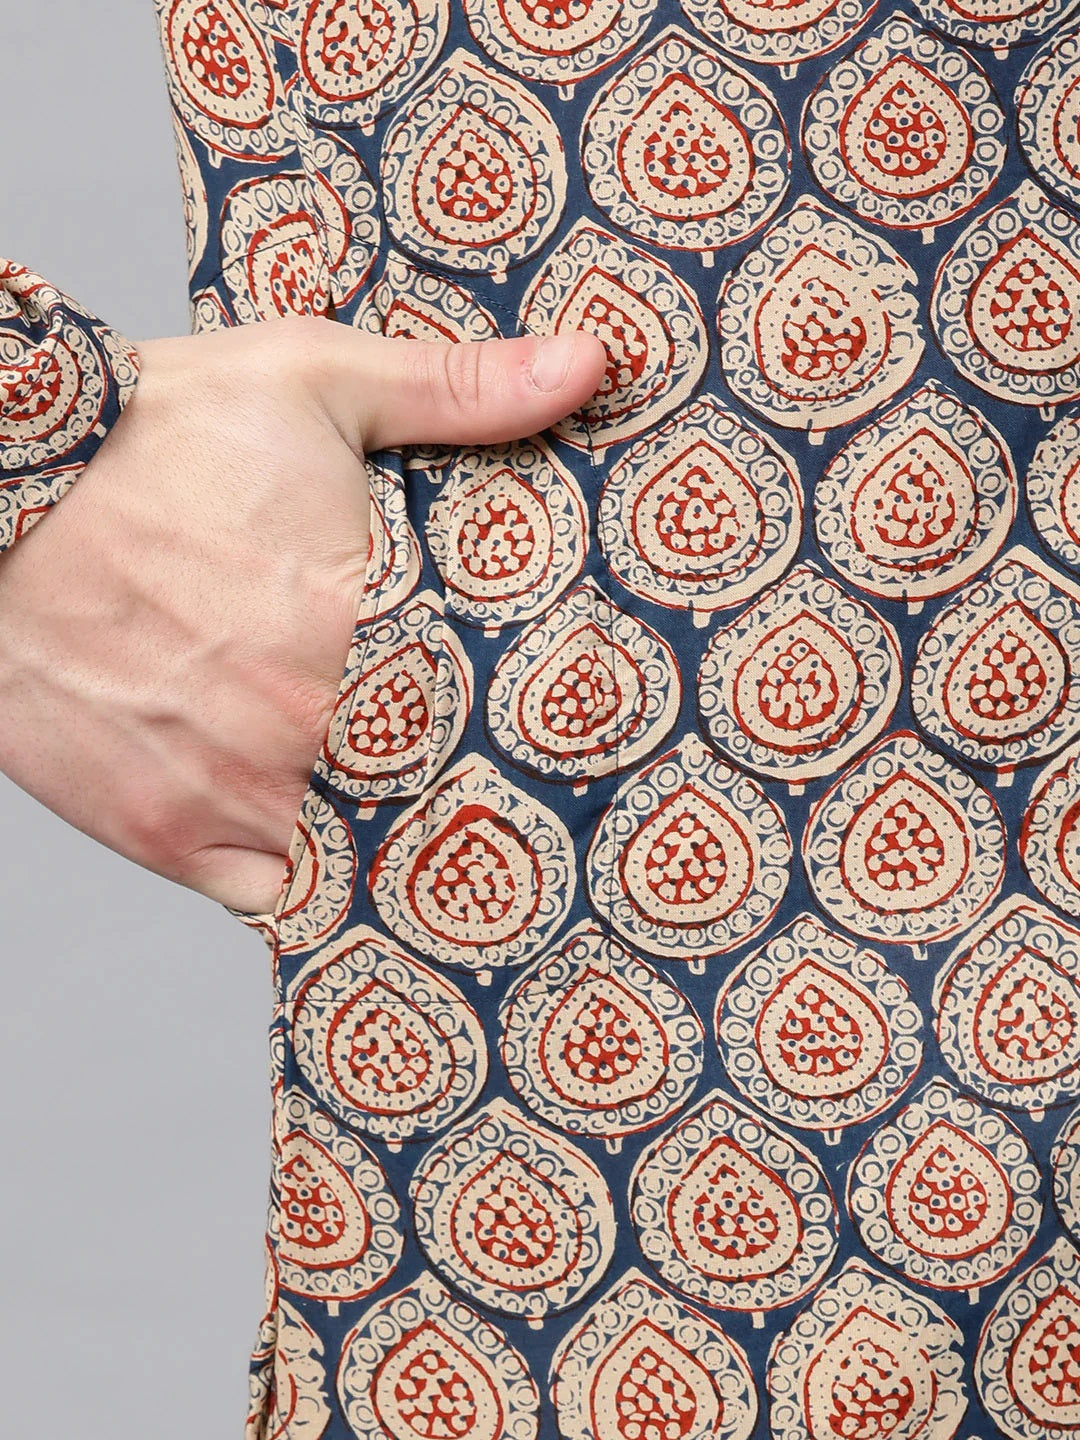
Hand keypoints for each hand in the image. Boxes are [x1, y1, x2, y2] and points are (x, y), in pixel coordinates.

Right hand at [0, 318, 604, 913]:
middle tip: (505, 778)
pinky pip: (272, 900)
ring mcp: (228, 793)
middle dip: (466, 787)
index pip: (490, 712)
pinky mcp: (162, 833)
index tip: (549, 723)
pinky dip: (307, 884)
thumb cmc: (146, 436)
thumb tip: (595, 363)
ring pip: (357, 858)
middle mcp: (297, 728)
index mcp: (354, 625)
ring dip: (392, 840)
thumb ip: (458, 390)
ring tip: (431, 819)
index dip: (526, 726)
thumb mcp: (310, 380)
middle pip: (428, 795)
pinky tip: (334, 845)